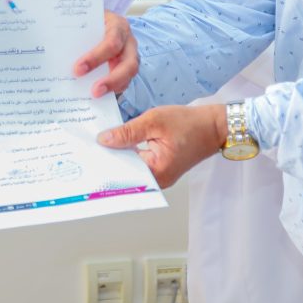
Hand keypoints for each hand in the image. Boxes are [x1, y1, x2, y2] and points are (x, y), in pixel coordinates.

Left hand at [72, 11, 138, 97]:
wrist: (100, 18)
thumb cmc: (91, 20)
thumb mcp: (84, 19)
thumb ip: (74, 31)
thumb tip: (48, 47)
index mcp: (118, 25)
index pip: (111, 43)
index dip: (96, 58)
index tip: (78, 69)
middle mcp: (129, 42)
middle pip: (129, 64)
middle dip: (112, 79)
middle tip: (94, 91)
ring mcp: (131, 56)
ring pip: (130, 75)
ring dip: (113, 87)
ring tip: (95, 96)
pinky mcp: (127, 67)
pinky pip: (124, 82)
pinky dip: (112, 91)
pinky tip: (97, 97)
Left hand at [97, 104, 226, 187]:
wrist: (215, 126)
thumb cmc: (190, 123)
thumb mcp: (154, 121)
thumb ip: (127, 132)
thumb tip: (104, 140)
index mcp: (156, 172)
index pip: (122, 170)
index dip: (104, 159)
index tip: (87, 151)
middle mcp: (158, 180)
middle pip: (126, 172)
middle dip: (110, 157)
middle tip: (89, 146)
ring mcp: (160, 177)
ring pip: (132, 168)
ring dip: (119, 155)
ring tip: (100, 143)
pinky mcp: (162, 169)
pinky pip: (140, 164)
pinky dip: (130, 153)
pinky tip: (119, 142)